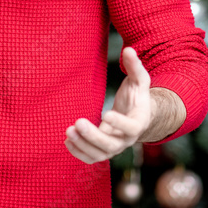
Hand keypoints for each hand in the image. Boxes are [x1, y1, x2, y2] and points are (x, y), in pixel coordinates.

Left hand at [65, 47, 151, 163]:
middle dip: (94, 136)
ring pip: (101, 154)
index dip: (120, 123)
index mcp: (139, 122)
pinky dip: (79, 153)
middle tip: (77, 122)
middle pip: (112, 145)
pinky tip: (67, 141)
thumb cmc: (137, 96)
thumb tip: (128, 50)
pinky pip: (92, 157)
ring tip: (68, 131)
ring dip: (83, 146)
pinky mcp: (104, 149)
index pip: (132, 127)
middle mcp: (128, 139)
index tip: (105, 113)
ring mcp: (115, 146)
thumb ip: (135, 66)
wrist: (137, 116)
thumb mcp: (140, 80)